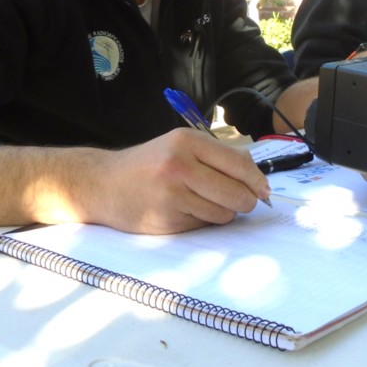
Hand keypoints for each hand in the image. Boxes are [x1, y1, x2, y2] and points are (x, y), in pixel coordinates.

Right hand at [84, 129, 271, 233]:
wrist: (102, 184)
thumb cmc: (148, 165)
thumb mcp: (179, 147)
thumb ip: (216, 157)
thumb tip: (257, 178)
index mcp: (187, 142)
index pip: (239, 164)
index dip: (258, 181)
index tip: (264, 191)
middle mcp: (179, 165)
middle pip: (237, 192)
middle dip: (244, 201)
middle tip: (238, 202)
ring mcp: (172, 194)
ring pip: (224, 213)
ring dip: (222, 213)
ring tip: (200, 202)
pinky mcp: (167, 219)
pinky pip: (204, 225)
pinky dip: (202, 221)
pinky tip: (183, 211)